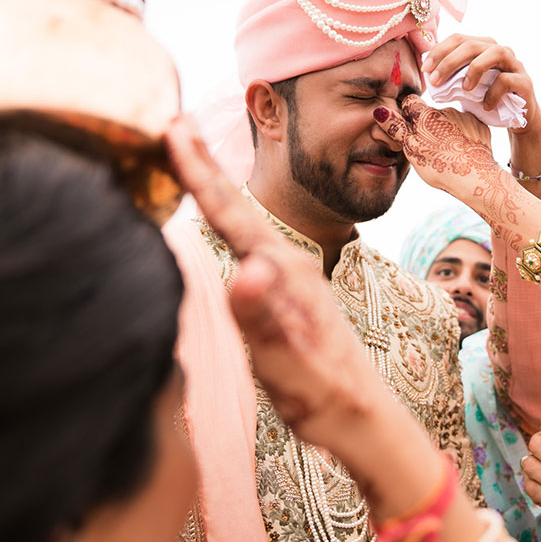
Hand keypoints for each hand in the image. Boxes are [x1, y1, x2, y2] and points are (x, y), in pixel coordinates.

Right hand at [165, 116, 389, 447]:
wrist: (366, 418)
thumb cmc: (326, 396)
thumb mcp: (287, 362)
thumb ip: (263, 317)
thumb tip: (247, 269)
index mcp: (285, 272)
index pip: (232, 214)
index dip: (199, 171)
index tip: (173, 126)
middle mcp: (290, 266)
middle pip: (237, 208)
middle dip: (203, 166)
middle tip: (174, 123)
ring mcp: (292, 280)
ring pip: (244, 224)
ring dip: (215, 190)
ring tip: (189, 158)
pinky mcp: (291, 296)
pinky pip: (251, 247)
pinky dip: (230, 223)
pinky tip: (224, 223)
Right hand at [376, 96, 535, 249]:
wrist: (476, 178)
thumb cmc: (440, 166)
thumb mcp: (412, 150)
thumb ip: (396, 129)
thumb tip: (380, 111)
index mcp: (426, 115)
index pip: (410, 102)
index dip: (408, 114)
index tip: (410, 129)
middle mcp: (446, 110)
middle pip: (431, 113)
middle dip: (428, 125)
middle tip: (430, 148)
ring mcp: (465, 117)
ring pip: (449, 119)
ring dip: (446, 130)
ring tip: (448, 152)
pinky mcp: (480, 126)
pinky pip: (466, 126)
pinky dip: (463, 135)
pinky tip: (462, 150)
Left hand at [423, 34, 540, 139]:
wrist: (519, 118)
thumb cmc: (488, 99)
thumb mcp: (466, 87)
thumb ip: (452, 77)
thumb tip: (428, 74)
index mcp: (483, 47)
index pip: (458, 39)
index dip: (439, 51)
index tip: (425, 69)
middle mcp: (500, 50)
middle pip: (472, 44)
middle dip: (449, 61)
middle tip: (435, 81)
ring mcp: (514, 64)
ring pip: (494, 53)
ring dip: (474, 70)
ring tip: (464, 89)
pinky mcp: (524, 81)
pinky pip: (506, 80)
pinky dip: (492, 93)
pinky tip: (485, 105)